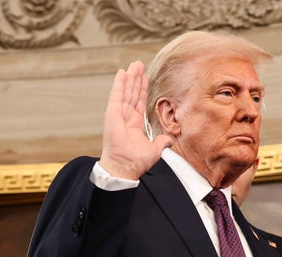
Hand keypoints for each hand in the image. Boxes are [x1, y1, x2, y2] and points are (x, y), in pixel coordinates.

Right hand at [98, 61, 172, 179]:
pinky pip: (117, 96)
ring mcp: (118, 114)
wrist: (125, 167)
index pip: (139, 102)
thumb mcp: (154, 150)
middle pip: (132, 93)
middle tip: (138, 65)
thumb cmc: (135, 162)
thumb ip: (161, 143)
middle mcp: (125, 117)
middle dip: (136, 79)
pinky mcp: (112, 114)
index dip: (142, 90)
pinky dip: (119, 84)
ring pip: (126, 91)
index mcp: (134, 124)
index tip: (144, 78)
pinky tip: (122, 73)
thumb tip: (169, 140)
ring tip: (134, 65)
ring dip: (130, 78)